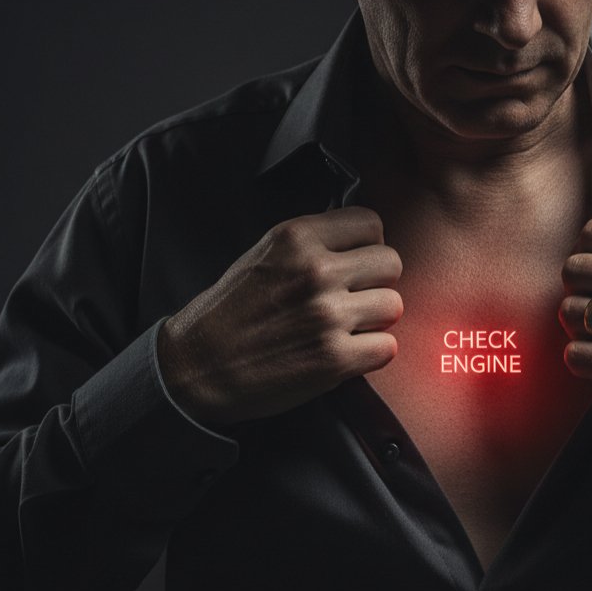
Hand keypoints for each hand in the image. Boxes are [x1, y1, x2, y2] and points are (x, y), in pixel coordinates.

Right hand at [158, 206, 402, 427]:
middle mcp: (316, 271)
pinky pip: (388, 346)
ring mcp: (327, 315)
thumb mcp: (265, 253)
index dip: (367, 246)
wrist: (197, 366)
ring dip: (375, 320)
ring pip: (394, 305)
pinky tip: (346, 352)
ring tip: (346, 327)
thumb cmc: (231, 312)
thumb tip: (363, 239)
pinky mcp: (335, 358)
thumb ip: (313, 242)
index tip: (355, 262)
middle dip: (376, 282)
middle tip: (352, 298)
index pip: (371, 224)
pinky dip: (371, 353)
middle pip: (391, 263)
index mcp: (297, 238)